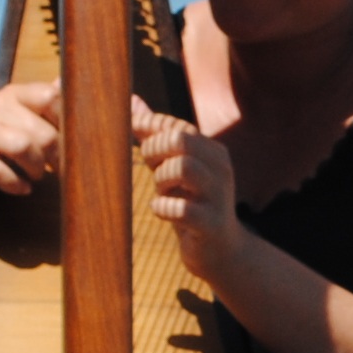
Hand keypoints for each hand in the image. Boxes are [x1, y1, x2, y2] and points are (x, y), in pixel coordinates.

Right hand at [0, 82, 60, 197]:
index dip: (66, 123)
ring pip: (22, 147)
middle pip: (42, 132)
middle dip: (55, 157)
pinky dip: (14, 183)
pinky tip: (22, 188)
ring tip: (36, 176)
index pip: (50, 97)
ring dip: (36, 168)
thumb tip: (66, 80)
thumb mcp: (20, 119)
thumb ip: (44, 104)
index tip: (69, 143)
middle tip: (53, 169)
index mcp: (13, 94)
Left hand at [132, 99, 246, 274]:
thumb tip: (131, 100)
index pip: (176, 127)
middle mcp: (220, 169)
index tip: (133, 141)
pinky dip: (163, 208)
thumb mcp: (174, 166)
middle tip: (151, 168)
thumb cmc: (192, 203)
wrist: (221, 252)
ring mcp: (218, 196)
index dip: (149, 131)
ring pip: (183, 167)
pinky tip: (162, 211)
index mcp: (212, 151)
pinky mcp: (211, 224)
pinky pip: (182, 209)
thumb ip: (155, 135)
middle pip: (181, 140)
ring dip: (161, 179)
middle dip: (155, 151)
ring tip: (162, 192)